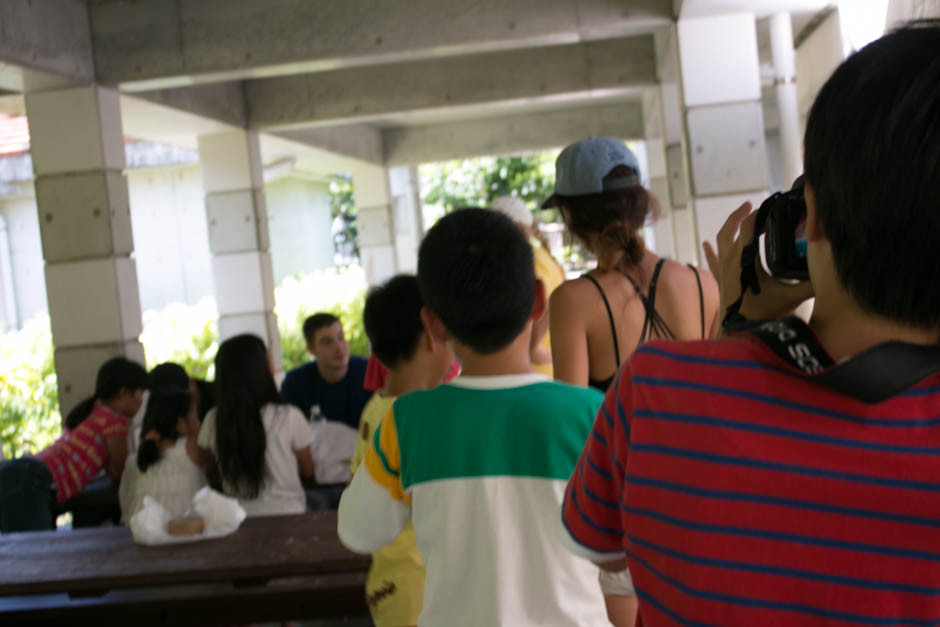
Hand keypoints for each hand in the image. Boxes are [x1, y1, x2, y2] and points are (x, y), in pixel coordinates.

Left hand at [703, 202, 813, 323]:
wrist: (741, 335)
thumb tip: (832, 270)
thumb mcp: (792, 297)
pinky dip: (711, 251)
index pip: (749, 226)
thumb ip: (812, 283)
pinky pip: (713, 261)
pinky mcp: (721, 281)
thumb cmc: (764, 316)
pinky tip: (706, 243)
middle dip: (741, 215)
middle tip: (752, 206)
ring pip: (721, 242)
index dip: (760, 213)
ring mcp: (723, 271)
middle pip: (731, 229)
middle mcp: (730, 261)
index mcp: (744, 259)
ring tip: (740, 217)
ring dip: (730, 227)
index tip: (772, 205)